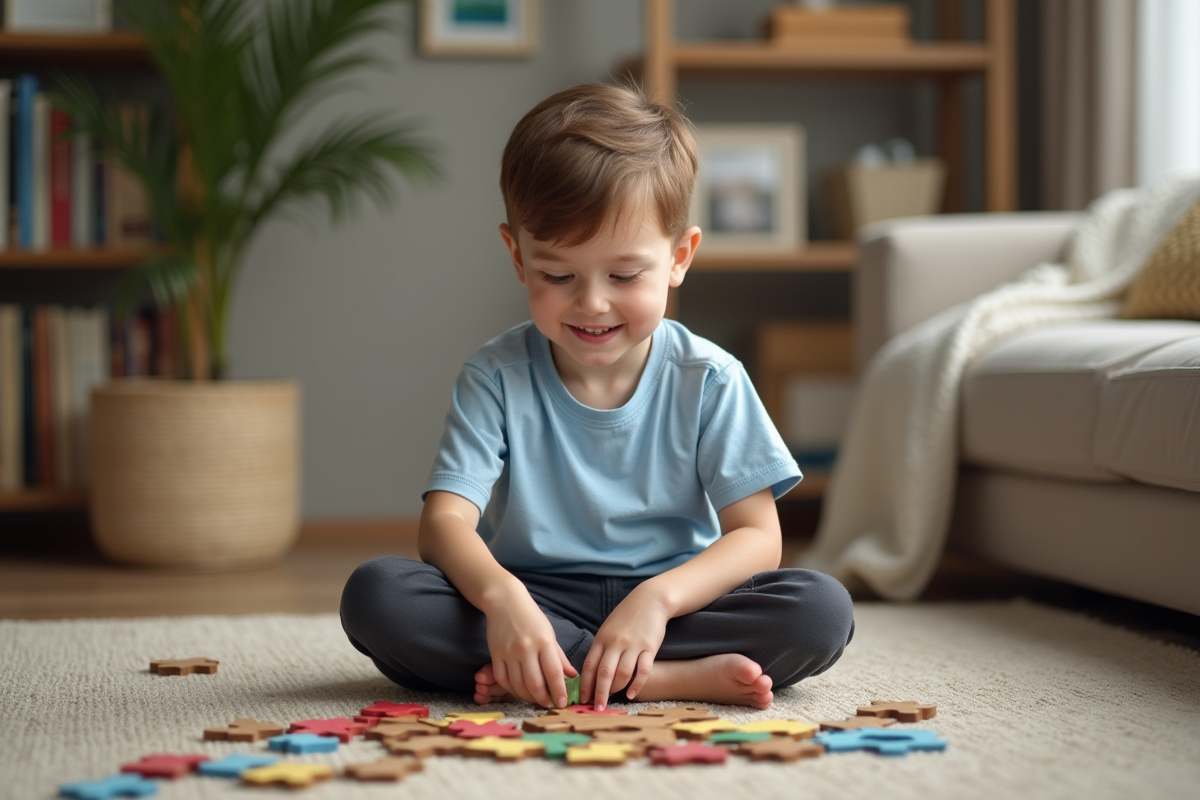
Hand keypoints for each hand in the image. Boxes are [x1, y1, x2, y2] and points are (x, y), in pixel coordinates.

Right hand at [483, 582, 576, 708]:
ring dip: (527, 697)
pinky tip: (519, 691)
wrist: (505, 601)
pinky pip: (502, 679)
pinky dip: (511, 689)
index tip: (562, 703)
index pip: (554, 673)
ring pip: (517, 684)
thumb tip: (572, 676)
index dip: (559, 691)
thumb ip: (560, 657)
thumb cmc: (531, 617)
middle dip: (543, 699)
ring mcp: (509, 652)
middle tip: (549, 705)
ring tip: (536, 700)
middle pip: (534, 683)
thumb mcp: (550, 633)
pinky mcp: (495, 654)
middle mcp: (526, 647)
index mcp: (544, 641)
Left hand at [580, 584, 669, 709]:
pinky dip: (636, 684)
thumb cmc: (626, 616)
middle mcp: (615, 642)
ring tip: (613, 700)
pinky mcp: (649, 647)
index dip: (585, 684)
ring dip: (616, 690)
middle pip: (604, 673)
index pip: (589, 665)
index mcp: (602, 638)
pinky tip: (631, 694)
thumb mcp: (608, 628)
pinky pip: (642, 670)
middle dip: (599, 693)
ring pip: (622, 673)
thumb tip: (591, 672)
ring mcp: (633, 645)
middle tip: (597, 708)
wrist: (650, 600)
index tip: (581, 698)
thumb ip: (600, 648)